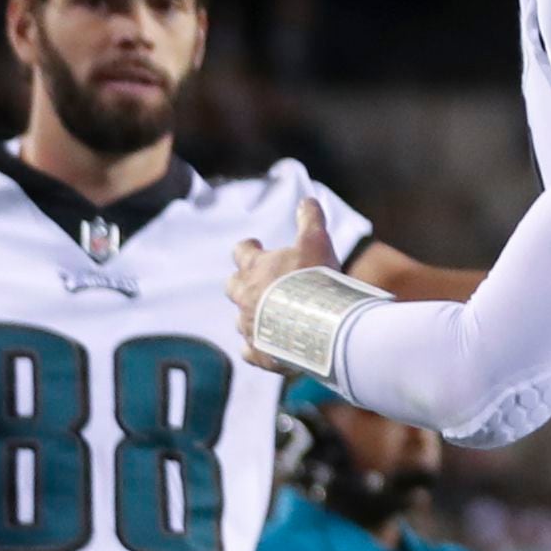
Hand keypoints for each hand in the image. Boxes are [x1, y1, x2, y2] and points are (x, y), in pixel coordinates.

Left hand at [226, 196, 342, 374]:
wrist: (319, 326)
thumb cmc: (315, 280)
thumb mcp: (317, 241)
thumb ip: (310, 219)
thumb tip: (307, 198)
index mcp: (254, 267)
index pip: (241, 251)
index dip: (248, 248)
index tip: (255, 245)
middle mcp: (244, 296)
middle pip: (232, 286)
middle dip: (242, 283)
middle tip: (257, 283)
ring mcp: (249, 326)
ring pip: (240, 320)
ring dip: (251, 317)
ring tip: (268, 318)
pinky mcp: (259, 352)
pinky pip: (249, 351)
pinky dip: (256, 349)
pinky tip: (267, 348)